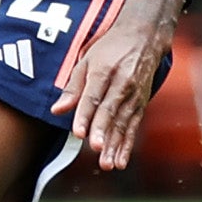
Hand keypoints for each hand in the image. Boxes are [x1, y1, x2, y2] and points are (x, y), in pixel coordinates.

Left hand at [56, 0, 188, 171]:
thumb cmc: (111, 48)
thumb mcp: (87, 60)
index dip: (85, 115)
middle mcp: (122, 83)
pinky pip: (133, 127)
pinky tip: (120, 161)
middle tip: (95, 148)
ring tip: (107, 164)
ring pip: (123, 122)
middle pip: (110, 110)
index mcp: (104, 70)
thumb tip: (57, 110)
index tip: (79, 132)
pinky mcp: (142, 104)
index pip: (93, 95)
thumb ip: (73, 87)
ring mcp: (134, 95)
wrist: (145, 37)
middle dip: (102, 131)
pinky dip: (127, 145)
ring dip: (115, 144)